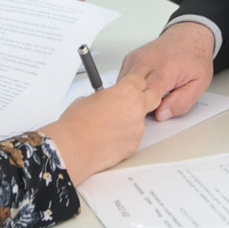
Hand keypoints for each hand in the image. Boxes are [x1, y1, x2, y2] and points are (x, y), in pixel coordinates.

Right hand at [41, 74, 159, 182]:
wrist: (74, 147)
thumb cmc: (77, 123)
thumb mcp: (89, 98)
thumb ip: (104, 96)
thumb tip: (105, 100)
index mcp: (127, 90)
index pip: (141, 80)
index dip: (135, 83)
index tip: (129, 87)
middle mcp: (137, 108)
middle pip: (154, 97)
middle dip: (146, 98)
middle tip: (131, 102)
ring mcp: (137, 128)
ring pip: (142, 120)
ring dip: (131, 120)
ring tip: (109, 125)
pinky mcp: (134, 145)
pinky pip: (134, 136)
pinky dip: (125, 136)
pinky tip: (109, 137)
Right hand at [119, 22, 213, 120]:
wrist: (188, 36)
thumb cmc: (194, 59)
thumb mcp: (199, 84)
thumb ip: (182, 103)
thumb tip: (161, 115)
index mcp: (165, 70)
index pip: (146, 99)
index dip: (147, 112)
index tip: (153, 116)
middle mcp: (147, 62)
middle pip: (130, 93)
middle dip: (137, 106)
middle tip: (150, 110)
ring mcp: (135, 59)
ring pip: (124, 88)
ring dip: (133, 96)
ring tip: (149, 96)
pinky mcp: (129, 59)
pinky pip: (123, 80)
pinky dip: (130, 88)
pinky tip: (144, 87)